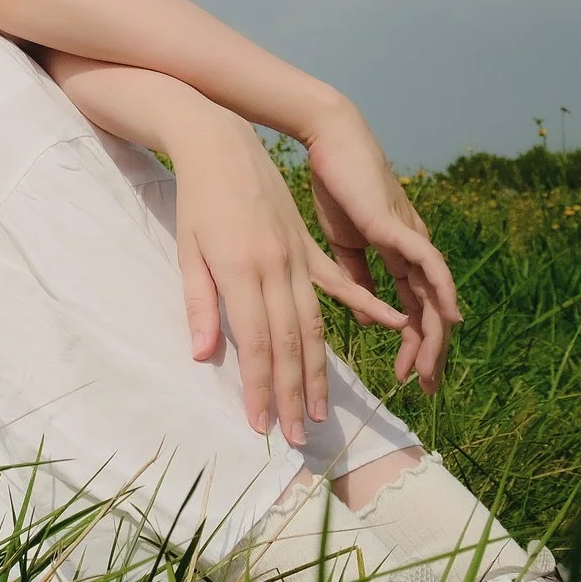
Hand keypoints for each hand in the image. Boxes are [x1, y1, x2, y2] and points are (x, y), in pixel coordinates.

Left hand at [167, 110, 406, 445]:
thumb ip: (198, 304)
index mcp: (243, 272)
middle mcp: (277, 268)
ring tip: (321, 408)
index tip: (263, 425)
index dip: (260, 388)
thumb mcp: (187, 252)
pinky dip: (365, 308)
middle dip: (293, 393)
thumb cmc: (197, 201)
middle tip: (300, 436)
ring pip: (314, 323)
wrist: (221, 145)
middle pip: (290, 343)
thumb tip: (201, 357)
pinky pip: (340, 283)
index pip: (254, 344)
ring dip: (317, 370)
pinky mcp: (309, 245)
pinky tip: (393, 325)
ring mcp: (298, 256)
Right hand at [303, 100, 462, 392]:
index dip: (410, 346)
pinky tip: (450, 320)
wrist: (331, 144)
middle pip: (430, 313)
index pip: (412, 311)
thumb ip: (356, 280)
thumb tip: (369, 317)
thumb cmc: (336, 188)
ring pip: (435, 298)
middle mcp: (413, 251)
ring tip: (430, 371)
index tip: (404, 378)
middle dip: (429, 355)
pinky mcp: (402, 227)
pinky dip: (444, 293)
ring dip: (436, 338)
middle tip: (424, 390)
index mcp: (397, 257)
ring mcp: (411, 238)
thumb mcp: (343, 246)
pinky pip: (432, 265)